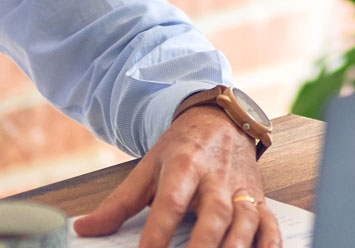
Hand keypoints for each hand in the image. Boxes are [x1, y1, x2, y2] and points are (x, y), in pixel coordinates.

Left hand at [72, 106, 277, 247]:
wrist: (222, 120)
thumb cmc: (183, 148)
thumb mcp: (148, 169)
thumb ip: (118, 204)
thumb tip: (85, 229)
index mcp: (184, 165)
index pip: (170, 203)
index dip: (158, 234)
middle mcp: (216, 177)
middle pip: (214, 214)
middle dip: (203, 245)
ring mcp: (241, 189)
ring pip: (245, 220)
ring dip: (235, 246)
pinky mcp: (258, 198)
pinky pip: (269, 224)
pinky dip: (269, 244)